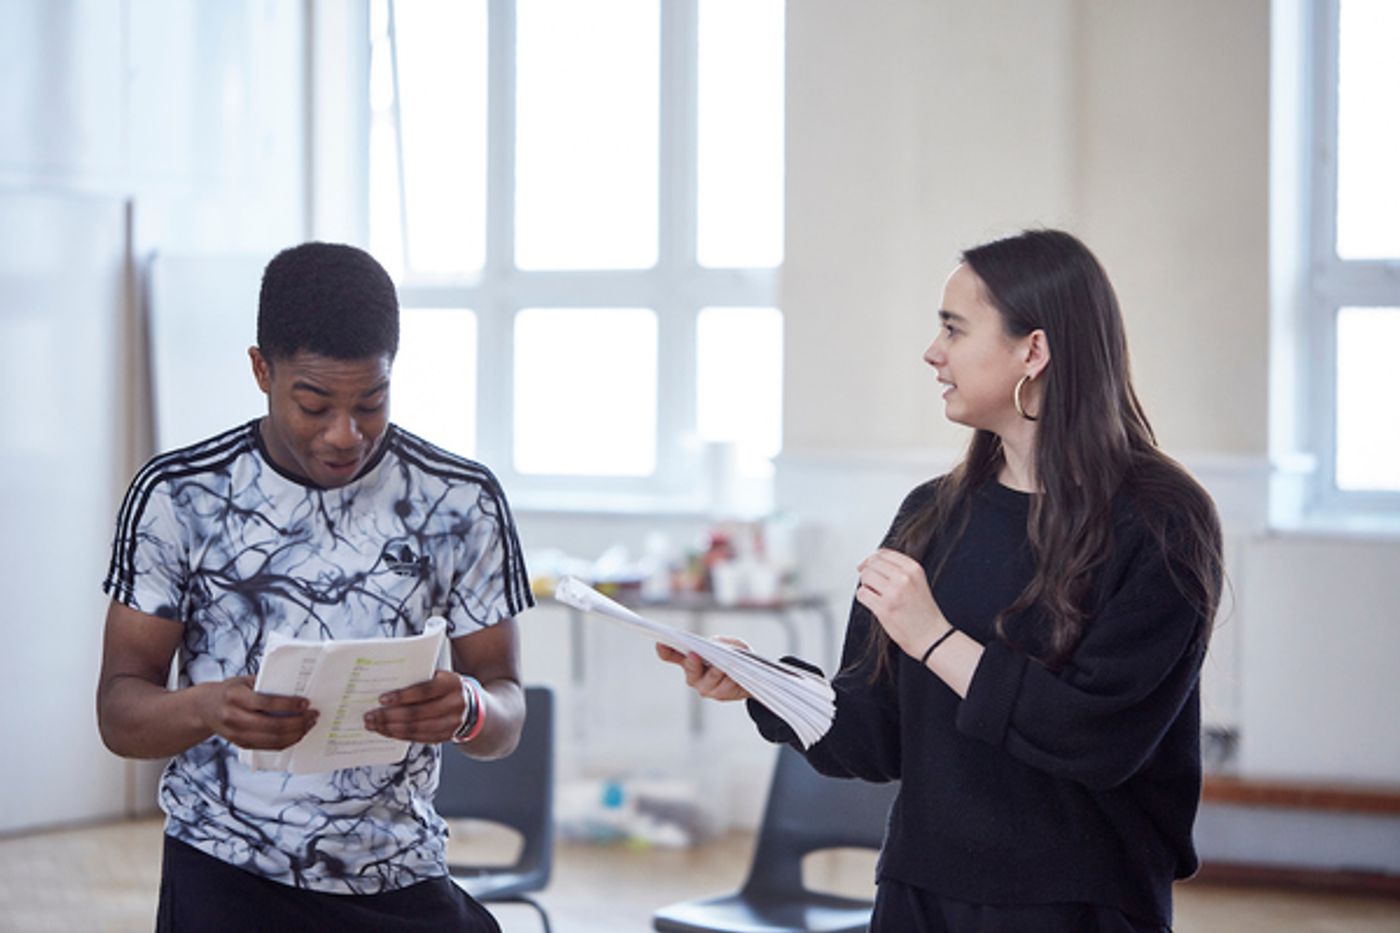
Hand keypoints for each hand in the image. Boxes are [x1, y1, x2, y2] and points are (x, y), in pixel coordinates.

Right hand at [197, 676, 317, 749]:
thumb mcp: (244, 681)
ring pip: (273, 740)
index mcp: (234, 697)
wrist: (204, 708)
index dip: (288, 705)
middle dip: (298, 722)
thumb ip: (265, 683)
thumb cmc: (229, 691)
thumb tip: (295, 685)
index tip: (305, 703)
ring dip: (296, 734)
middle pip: (272, 726)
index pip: (265, 703)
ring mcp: (237, 734)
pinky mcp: (242, 744)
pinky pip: (269, 747)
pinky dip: (287, 742)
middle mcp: (234, 717)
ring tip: (309, 724)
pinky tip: (297, 733)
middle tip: (312, 715)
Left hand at [363, 669, 467, 742]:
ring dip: (391, 728)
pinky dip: (400, 735)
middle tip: (370, 716)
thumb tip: (387, 686)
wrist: (471, 705)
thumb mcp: (439, 677)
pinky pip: (419, 738)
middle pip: (417, 713)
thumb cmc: (446, 687)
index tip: (382, 699)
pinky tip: (387, 731)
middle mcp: (454, 704)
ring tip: (374, 725)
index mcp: (451, 683)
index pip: (424, 691)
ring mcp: (451, 723)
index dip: (402, 696)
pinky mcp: (446, 737)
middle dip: (389, 716)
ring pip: (416, 729)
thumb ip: (419, 679)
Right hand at [655, 637, 751, 701]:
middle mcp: (694, 674)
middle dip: (692, 663)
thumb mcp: (732, 644)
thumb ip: (722, 642)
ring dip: (715, 673)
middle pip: (690, 669)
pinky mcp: (718, 695)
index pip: (673, 654)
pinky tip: (734, 678)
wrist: (752, 676)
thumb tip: (714, 645)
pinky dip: (729, 682)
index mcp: (691, 658)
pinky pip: (722, 689)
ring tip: (722, 667)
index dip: (665, 650)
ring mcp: (705, 687)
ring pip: (708, 681)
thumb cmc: (737, 655)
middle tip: (693, 655)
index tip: (660, 643)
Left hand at [855, 548, 948, 658]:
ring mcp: (893, 592)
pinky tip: (874, 603)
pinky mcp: (884, 608)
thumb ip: (897, 569)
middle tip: (874, 585)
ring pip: (865, 577)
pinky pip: (862, 594)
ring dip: (866, 586)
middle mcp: (904, 578)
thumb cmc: (923, 612)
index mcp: (913, 569)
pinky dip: (864, 598)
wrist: (931, 636)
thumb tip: (869, 563)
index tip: (869, 566)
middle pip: (872, 564)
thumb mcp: (917, 582)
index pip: (884, 553)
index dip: (873, 559)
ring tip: (876, 595)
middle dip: (868, 573)